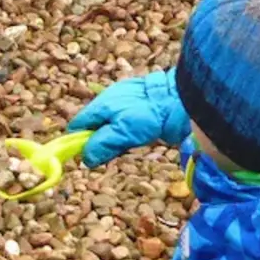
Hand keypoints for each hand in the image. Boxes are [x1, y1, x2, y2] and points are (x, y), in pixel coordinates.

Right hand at [66, 68, 190, 166]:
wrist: (181, 100)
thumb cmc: (149, 115)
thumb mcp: (122, 133)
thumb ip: (101, 145)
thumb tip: (85, 159)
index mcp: (101, 105)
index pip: (78, 125)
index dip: (78, 140)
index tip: (86, 155)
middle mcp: (109, 101)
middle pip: (94, 126)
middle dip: (99, 140)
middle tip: (113, 151)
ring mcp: (125, 102)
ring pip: (110, 125)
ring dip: (115, 137)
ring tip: (130, 143)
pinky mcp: (140, 105)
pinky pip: (126, 121)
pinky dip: (128, 131)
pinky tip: (140, 135)